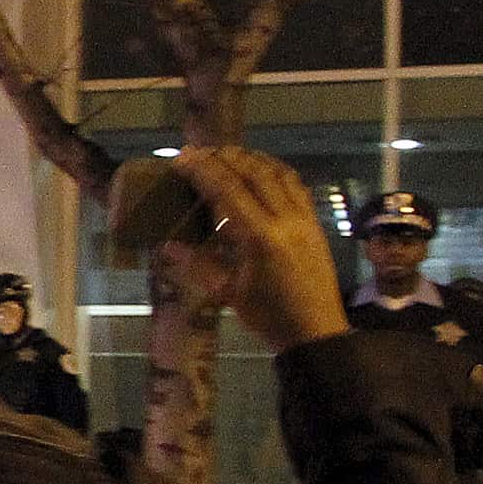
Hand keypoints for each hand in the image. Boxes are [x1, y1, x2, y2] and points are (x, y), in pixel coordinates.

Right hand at [162, 148, 348, 354]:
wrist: (315, 331)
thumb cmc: (268, 317)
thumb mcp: (227, 293)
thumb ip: (198, 264)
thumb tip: (167, 244)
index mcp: (260, 238)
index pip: (228, 190)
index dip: (204, 170)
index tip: (183, 159)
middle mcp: (285, 220)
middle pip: (254, 172)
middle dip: (225, 156)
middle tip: (200, 152)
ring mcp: (304, 219)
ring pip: (278, 173)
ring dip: (251, 158)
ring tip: (228, 154)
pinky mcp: (315, 222)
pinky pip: (296, 185)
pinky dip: (275, 170)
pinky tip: (261, 169)